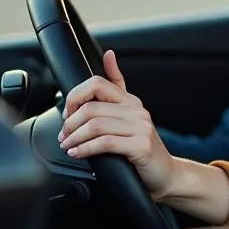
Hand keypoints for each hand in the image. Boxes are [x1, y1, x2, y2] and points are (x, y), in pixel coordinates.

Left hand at [59, 49, 174, 199]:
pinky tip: (78, 153)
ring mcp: (141, 127)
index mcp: (130, 101)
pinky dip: (85, 149)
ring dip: (74, 138)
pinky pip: (105, 143)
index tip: (67, 113)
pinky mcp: (141, 145)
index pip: (98, 83)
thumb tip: (108, 56)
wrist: (165, 173)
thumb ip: (117, 87)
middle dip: (70, 123)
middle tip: (63, 136)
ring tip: (68, 146)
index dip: (75, 97)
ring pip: (96, 125)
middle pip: (92, 107)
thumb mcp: (129, 116)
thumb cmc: (141, 148)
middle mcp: (137, 110)